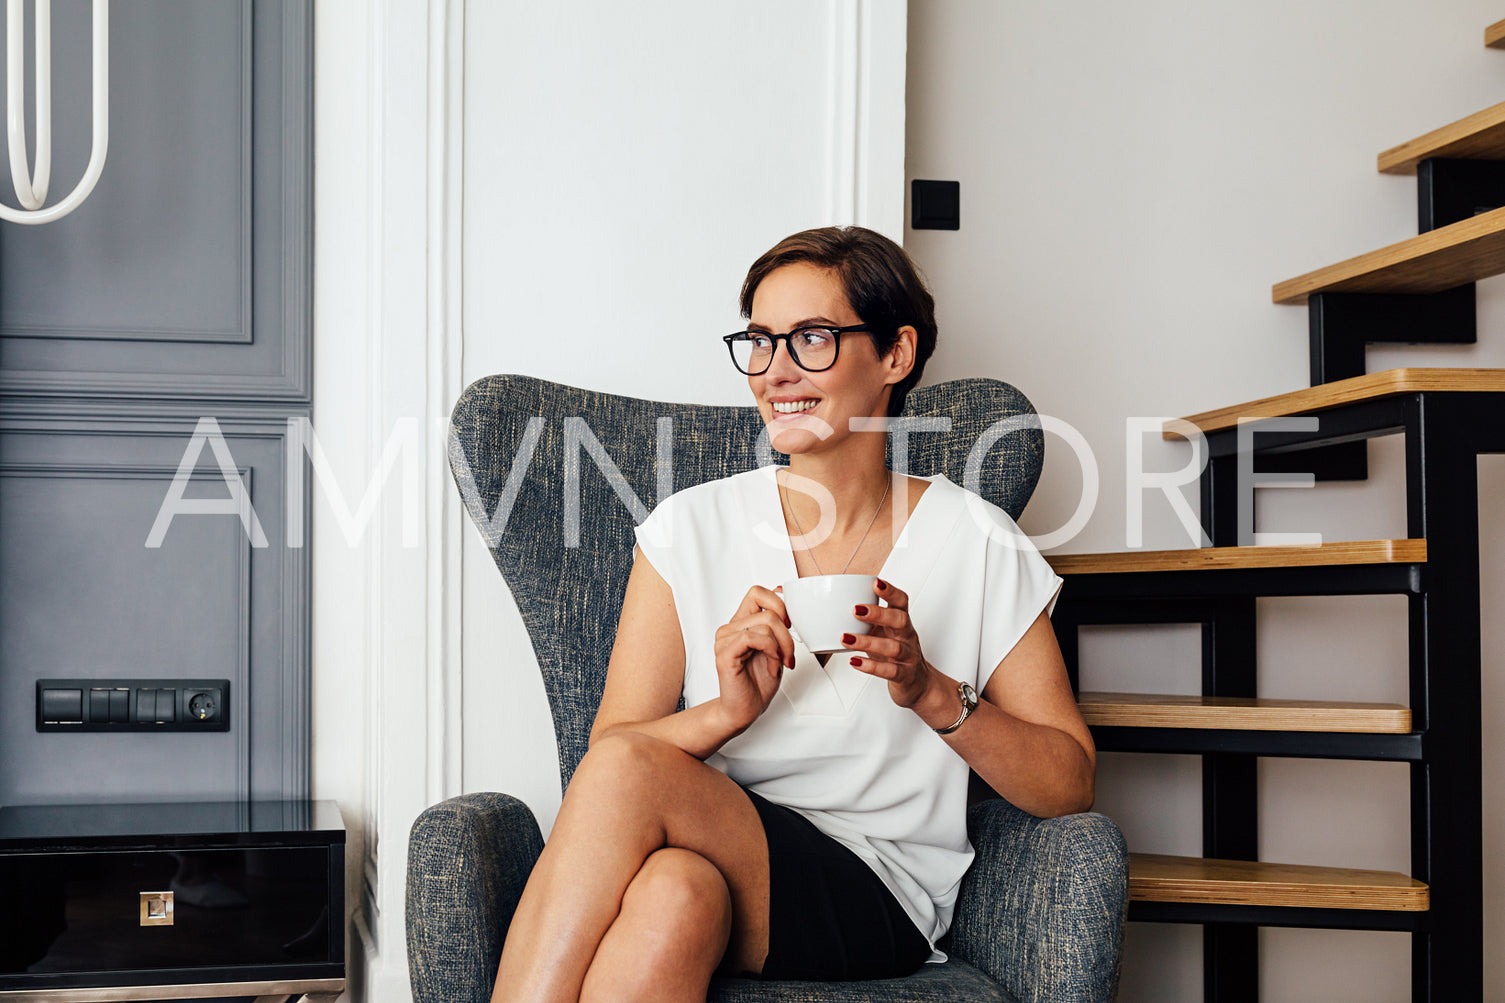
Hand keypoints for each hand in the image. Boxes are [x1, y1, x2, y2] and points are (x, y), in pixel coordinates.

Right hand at [712, 585, 794, 732]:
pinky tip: (771, 666)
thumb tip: (780, 592)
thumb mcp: (776, 648)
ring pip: (765, 624)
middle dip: (788, 634)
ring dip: (780, 647)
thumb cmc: (758, 682)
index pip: (757, 592)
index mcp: (741, 623)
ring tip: (777, 664)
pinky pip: (753, 637)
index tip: (789, 626)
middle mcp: (731, 628)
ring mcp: (725, 640)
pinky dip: (770, 651)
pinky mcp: (725, 653)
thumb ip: (776, 623)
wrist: (745, 711)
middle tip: (789, 655)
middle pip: (769, 610)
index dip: (779, 603)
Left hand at [843, 578, 934, 709]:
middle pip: (900, 620)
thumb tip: (832, 606)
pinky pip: (890, 671)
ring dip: (867, 642)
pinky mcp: (904, 675)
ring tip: (846, 639)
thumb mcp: (884, 632)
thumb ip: (866, 620)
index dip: (890, 591)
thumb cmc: (894, 653)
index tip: (875, 582)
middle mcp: (907, 636)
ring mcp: (908, 656)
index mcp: (901, 622)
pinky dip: (871, 667)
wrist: (917, 683)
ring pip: (893, 647)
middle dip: (879, 613)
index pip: (901, 601)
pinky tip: (856, 661)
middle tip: (855, 610)